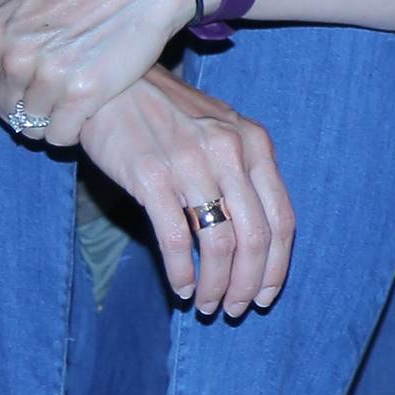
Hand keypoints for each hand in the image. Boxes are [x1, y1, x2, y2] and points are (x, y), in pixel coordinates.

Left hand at [0, 0, 203, 148]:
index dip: (1, 93)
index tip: (26, 86)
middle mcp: (15, 59)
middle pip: (6, 112)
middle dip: (26, 108)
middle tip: (53, 93)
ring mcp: (48, 78)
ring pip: (32, 127)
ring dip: (48, 121)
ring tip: (69, 103)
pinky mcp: (84, 94)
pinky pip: (61, 136)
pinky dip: (70, 131)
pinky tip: (83, 111)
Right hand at [75, 68, 293, 317]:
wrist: (112, 84)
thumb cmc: (168, 113)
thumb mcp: (221, 131)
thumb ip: (243, 174)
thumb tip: (257, 237)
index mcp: (255, 144)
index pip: (282, 218)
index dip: (278, 265)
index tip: (267, 294)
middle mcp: (231, 153)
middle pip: (256, 238)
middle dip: (249, 284)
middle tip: (234, 310)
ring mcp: (191, 164)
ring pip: (220, 243)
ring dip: (216, 285)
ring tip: (206, 304)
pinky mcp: (151, 177)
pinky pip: (176, 239)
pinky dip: (182, 272)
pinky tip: (180, 288)